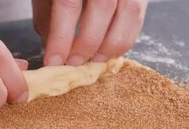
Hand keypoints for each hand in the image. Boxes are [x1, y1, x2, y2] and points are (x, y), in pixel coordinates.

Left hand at [32, 0, 147, 65]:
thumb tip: (55, 55)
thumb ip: (50, 19)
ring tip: (93, 60)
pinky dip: (125, 38)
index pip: (68, 4)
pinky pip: (138, 16)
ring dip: (110, 44)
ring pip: (128, 12)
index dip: (61, 37)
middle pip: (102, 7)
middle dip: (87, 43)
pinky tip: (109, 50)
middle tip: (74, 63)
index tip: (54, 61)